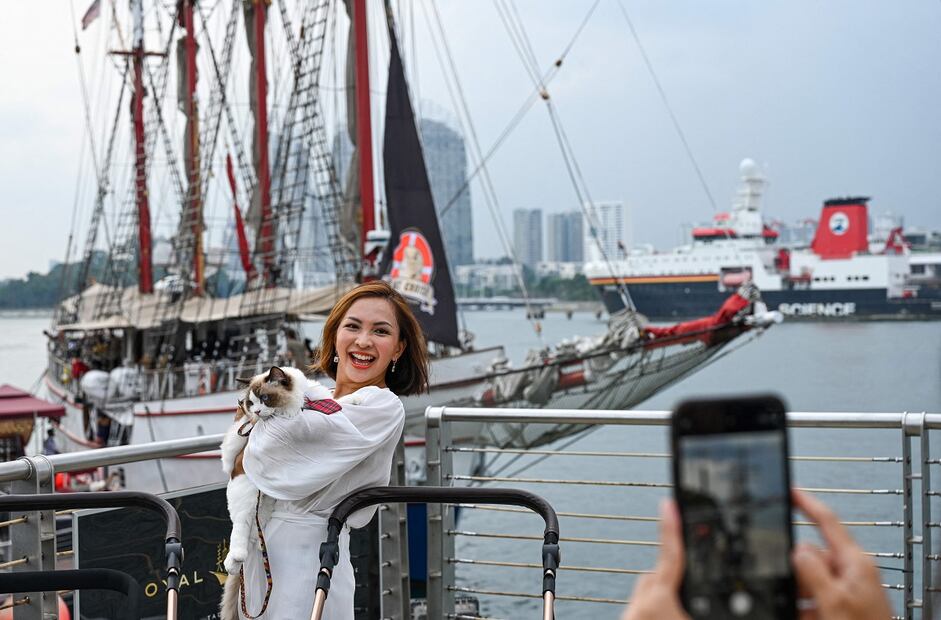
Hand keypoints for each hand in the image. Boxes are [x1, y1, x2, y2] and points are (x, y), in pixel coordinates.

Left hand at [621, 500, 689, 619]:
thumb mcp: (695, 619)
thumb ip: (698, 601)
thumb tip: (704, 590)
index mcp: (660, 600)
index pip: (671, 555)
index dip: (672, 528)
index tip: (668, 504)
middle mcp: (640, 605)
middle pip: (660, 577)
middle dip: (674, 582)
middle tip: (686, 602)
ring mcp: (630, 613)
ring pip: (651, 594)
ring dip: (664, 601)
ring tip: (675, 616)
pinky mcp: (626, 619)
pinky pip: (643, 608)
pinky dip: (655, 612)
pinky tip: (664, 619)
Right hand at [791, 489, 892, 619]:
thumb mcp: (832, 600)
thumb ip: (812, 570)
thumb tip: (797, 549)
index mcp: (855, 562)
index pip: (827, 522)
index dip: (806, 503)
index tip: (789, 491)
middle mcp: (852, 572)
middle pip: (812, 555)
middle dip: (797, 571)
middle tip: (795, 589)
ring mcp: (847, 590)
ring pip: (809, 580)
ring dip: (800, 595)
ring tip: (805, 613)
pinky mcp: (842, 607)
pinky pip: (814, 598)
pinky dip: (804, 607)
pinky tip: (805, 616)